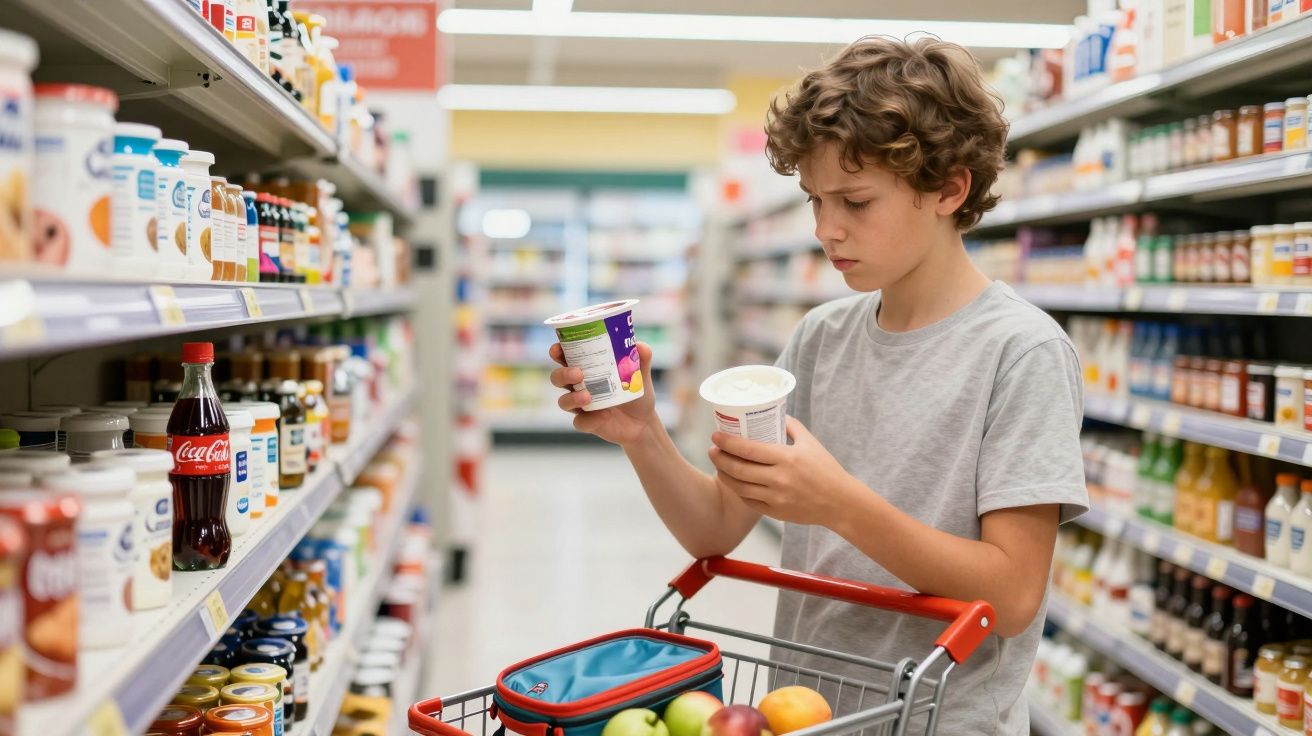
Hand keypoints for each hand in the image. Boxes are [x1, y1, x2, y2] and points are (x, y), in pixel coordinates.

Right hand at [549, 341, 658, 446]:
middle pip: (557, 377)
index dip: (557, 351)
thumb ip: (641, 359)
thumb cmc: (635, 392)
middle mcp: (579, 386)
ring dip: (572, 398)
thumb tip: (641, 346)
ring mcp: (581, 406)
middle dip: (563, 374)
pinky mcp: (587, 423)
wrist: (643, 422)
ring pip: (563, 401)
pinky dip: (591, 419)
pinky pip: (580, 422)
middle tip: (578, 373)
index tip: (558, 349)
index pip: (565, 357)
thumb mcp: (641, 374)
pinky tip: (604, 415)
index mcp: (587, 368)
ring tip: (588, 397)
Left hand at [708, 417, 859, 525]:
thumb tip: (776, 413)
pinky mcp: (776, 512)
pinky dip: (737, 491)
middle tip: (712, 450)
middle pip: (738, 468)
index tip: (715, 436)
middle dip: (719, 458)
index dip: (728, 442)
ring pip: (739, 487)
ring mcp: (776, 497)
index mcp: (786, 457)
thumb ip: (792, 427)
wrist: (840, 502)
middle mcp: (779, 478)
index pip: (748, 449)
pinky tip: (732, 482)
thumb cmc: (826, 469)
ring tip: (718, 465)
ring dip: (724, 475)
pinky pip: (749, 501)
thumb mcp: (811, 443)